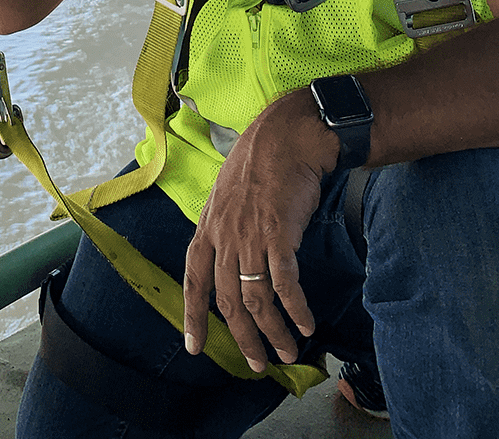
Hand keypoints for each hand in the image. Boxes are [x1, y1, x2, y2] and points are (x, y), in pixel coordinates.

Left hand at [182, 91, 336, 371]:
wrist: (288, 134)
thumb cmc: (262, 159)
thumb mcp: (230, 191)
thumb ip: (226, 223)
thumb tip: (231, 250)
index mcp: (209, 224)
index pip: (194, 278)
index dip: (193, 315)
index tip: (195, 347)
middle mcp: (225, 235)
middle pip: (228, 300)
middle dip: (243, 337)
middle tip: (257, 363)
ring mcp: (250, 236)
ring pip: (256, 299)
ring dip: (273, 332)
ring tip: (287, 352)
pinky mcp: (279, 235)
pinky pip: (285, 284)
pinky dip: (295, 309)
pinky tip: (306, 324)